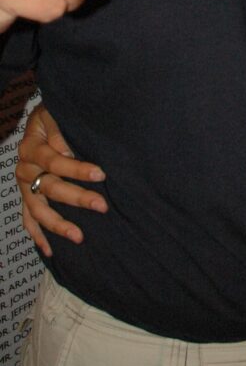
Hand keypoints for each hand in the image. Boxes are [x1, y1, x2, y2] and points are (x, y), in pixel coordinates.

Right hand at [15, 105, 106, 256]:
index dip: (78, 169)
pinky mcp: (25, 197)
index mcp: (31, 146)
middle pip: (50, 187)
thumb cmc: (55, 115)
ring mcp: (23, 186)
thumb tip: (70, 151)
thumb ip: (62, 130)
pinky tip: (50, 251)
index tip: (101, 174)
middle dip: (77, 198)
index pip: (55, 161)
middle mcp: (24, 168)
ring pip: (38, 209)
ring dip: (58, 224)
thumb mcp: (57, 114)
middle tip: (102, 206)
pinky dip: (37, 235)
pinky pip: (28, 219)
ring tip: (79, 237)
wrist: (41, 118)